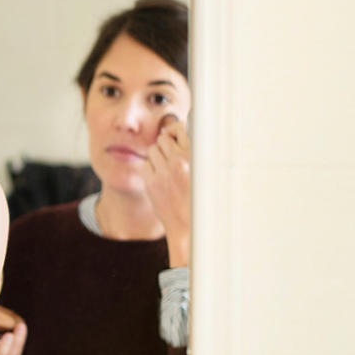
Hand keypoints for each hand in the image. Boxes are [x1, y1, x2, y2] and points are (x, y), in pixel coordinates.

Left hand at [144, 113, 190, 265]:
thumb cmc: (203, 199)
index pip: (182, 128)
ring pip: (153, 149)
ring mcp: (164, 171)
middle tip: (172, 156)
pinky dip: (151, 169)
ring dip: (158, 156)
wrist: (191, 227)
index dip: (177, 130)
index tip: (177, 133)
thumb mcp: (208, 172)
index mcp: (198, 157)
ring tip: (168, 169)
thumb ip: (196, 152)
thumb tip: (181, 127)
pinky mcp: (151, 182)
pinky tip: (161, 179)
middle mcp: (181, 161)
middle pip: (164, 137)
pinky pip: (146, 164)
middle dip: (166, 143)